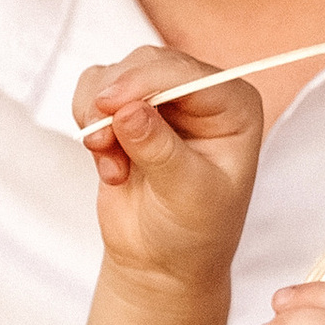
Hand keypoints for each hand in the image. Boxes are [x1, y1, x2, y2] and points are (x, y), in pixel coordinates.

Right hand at [71, 48, 262, 295]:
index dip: (145, 82)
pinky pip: (92, 92)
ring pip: (114, 74)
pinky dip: (89, 125)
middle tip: (103, 143)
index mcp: (234, 106)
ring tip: (113, 165)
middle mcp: (201, 94)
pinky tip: (109, 165)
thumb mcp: (187, 194)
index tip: (111, 105)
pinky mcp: (126, 110)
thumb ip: (159, 150)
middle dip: (116, 100)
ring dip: (98, 116)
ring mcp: (162, 99)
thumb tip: (128, 110)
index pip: (187, 73)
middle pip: (146, 64)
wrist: (164, 260)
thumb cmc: (194, 232)